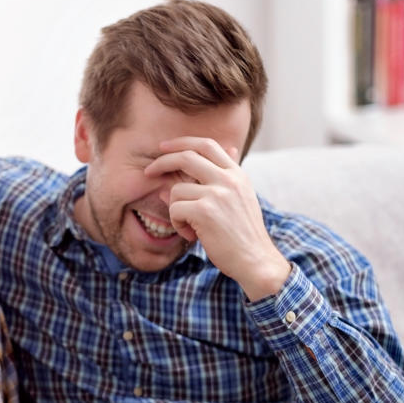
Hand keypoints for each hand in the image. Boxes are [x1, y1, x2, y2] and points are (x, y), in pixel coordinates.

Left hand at [145, 137, 289, 300]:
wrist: (255, 260)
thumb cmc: (242, 234)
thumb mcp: (238, 200)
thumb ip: (219, 181)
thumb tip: (186, 169)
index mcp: (237, 174)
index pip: (206, 144)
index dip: (181, 142)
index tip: (164, 147)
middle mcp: (228, 179)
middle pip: (186, 156)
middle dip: (162, 161)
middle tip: (148, 172)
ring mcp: (217, 193)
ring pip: (176, 190)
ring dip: (175, 210)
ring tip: (191, 226)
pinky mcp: (205, 211)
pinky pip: (174, 209)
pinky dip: (177, 224)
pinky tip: (192, 235)